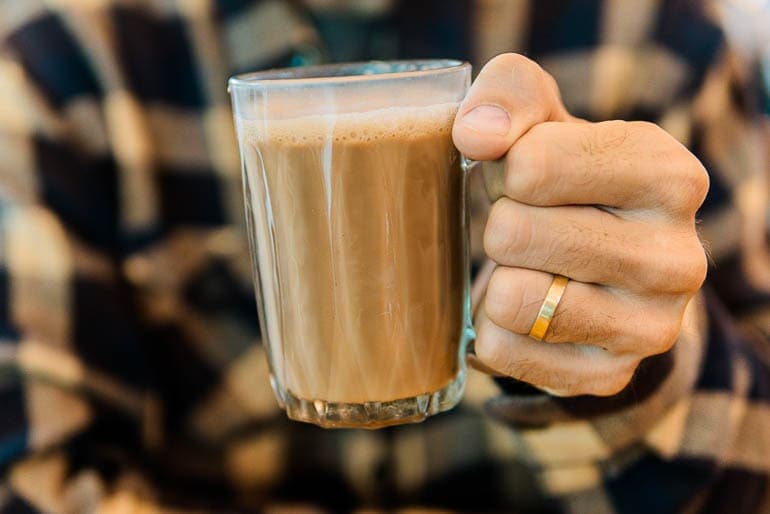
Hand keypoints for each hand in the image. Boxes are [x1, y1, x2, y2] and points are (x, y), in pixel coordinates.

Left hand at [453, 54, 708, 395]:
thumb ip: (508, 96)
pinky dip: (494, 326)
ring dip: (497, 277)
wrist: (594, 267)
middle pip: (512, 232)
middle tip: (527, 226)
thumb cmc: (562, 180)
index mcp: (670, 175)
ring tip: (529, 266)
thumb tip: (476, 134)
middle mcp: (677, 258)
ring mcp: (650, 327)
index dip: (506, 168)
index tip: (527, 175)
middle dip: (500, 224)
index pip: (533, 166)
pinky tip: (528, 309)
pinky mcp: (609, 376)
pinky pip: (502, 349)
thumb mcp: (542, 119)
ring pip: (510, 298)